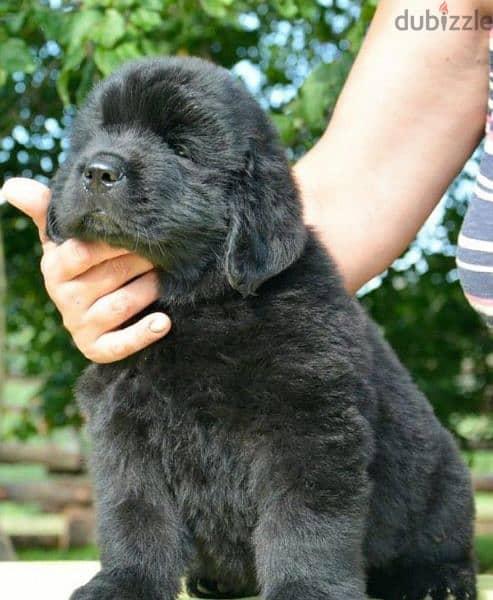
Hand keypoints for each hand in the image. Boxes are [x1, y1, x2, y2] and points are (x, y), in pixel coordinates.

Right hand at [1, 177, 170, 362]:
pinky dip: (143, 334)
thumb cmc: (81, 265)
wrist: (89, 309)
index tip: (136, 229)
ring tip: (165, 276)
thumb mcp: (63, 239)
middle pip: (109, 276)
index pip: (82, 252)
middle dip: (139, 261)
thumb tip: (11, 186)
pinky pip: (120, 345)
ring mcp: (80, 326)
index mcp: (55, 268)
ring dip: (147, 290)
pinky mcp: (97, 348)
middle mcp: (64, 298)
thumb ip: (45, 210)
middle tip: (163, 250)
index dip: (112, 242)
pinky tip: (163, 322)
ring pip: (121, 305)